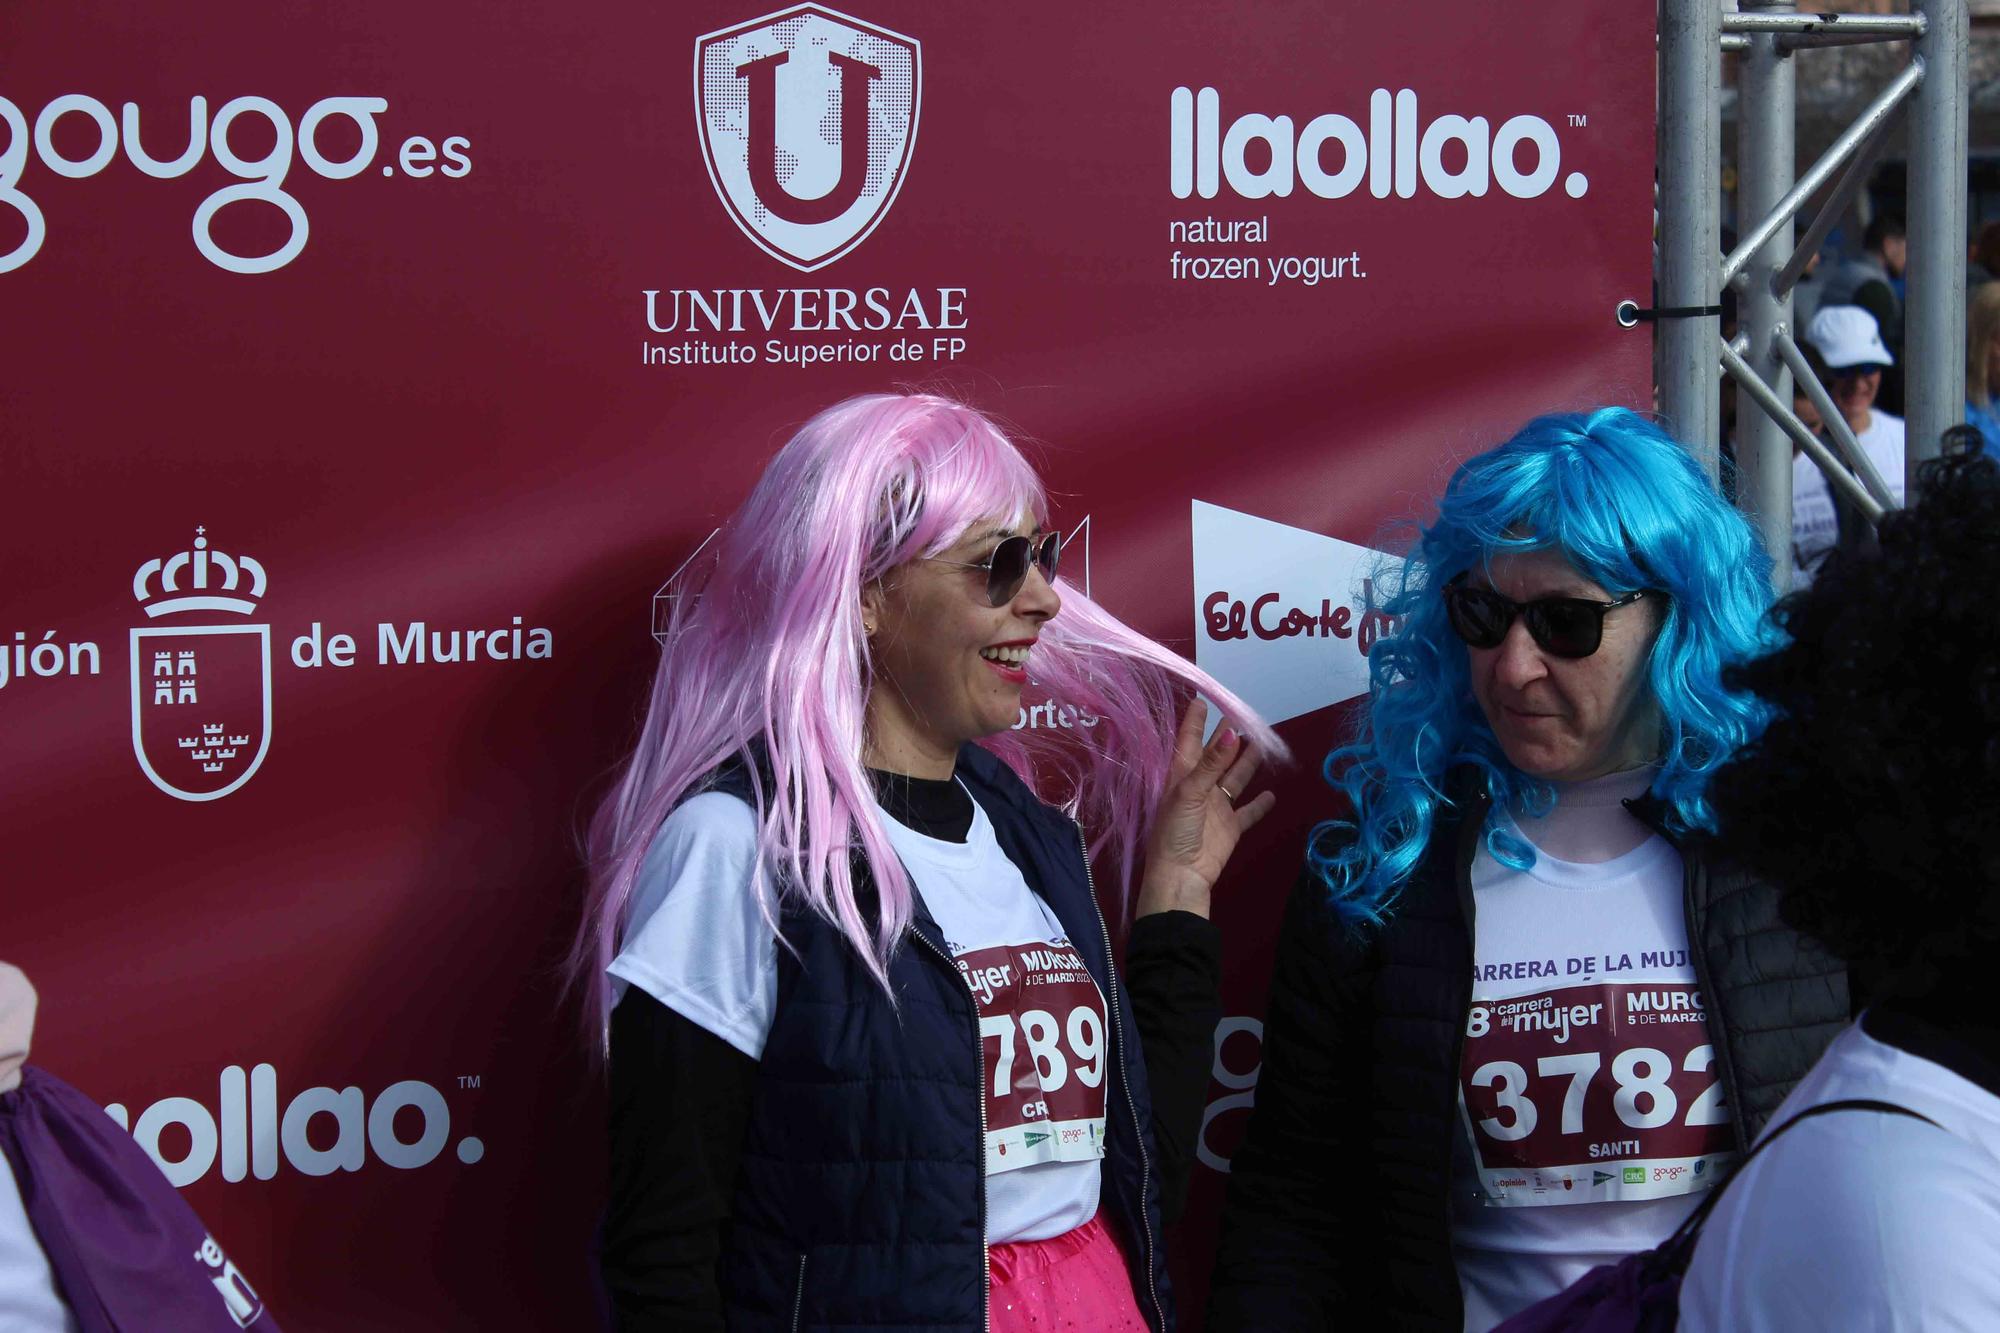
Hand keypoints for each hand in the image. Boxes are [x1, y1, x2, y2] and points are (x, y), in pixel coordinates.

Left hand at [1134, 698, 1275, 919]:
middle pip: (1217, 756)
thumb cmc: (1176, 830)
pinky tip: (1271, 794)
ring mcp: (1217, 807)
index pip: (1190, 741)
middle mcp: (1201, 787)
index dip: (1196, 721)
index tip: (1203, 699)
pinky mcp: (1231, 826)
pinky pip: (1248, 812)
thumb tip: (1233, 732)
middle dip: (1227, 737)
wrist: (1182, 874)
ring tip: (1261, 743)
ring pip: (1235, 778)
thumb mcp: (1190, 792)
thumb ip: (1212, 764)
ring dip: (1247, 762)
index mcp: (1183, 775)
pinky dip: (1259, 804)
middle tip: (1241, 716)